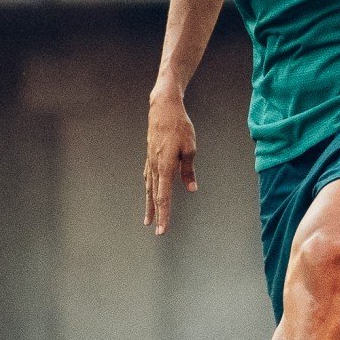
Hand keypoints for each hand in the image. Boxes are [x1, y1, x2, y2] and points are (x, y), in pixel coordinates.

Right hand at [143, 91, 197, 234]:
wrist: (163, 109)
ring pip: (149, 188)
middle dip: (156, 214)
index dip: (164, 214)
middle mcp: (154, 166)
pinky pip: (148, 177)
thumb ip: (188, 170)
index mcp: (164, 166)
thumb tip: (191, 189)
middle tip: (157, 230)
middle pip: (155, 195)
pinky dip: (149, 189)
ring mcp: (150, 161)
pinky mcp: (150, 156)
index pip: (164, 196)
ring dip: (149, 204)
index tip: (162, 228)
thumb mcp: (190, 148)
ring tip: (148, 219)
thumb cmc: (179, 126)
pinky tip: (149, 194)